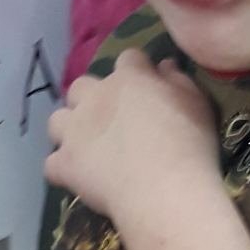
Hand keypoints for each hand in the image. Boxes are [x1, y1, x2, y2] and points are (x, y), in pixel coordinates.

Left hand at [44, 52, 218, 223]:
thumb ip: (178, 80)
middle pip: (81, 86)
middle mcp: (95, 97)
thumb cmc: (188, 145)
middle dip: (91, 98)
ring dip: (69, 129)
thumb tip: (164, 65)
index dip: (136, 72)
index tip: (147, 87)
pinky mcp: (64, 163)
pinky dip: (64, 169)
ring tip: (86, 147)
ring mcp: (74, 131)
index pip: (128, 59)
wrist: (163, 190)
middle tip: (110, 120)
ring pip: (57, 120)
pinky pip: (52, 164)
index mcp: (129, 78)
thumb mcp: (197, 104)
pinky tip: (79, 178)